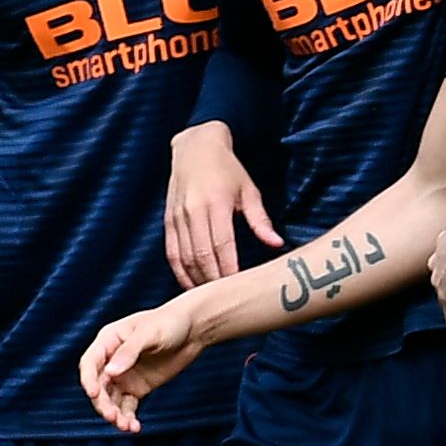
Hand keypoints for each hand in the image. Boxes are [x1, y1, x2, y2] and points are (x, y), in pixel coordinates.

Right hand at [79, 301, 209, 433]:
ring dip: (114, 414)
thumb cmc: (169, 322)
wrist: (193, 329)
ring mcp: (123, 376)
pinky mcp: (137, 388)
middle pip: (98, 386)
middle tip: (113, 417)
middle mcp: (111, 360)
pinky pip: (127, 407)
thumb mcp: (149, 333)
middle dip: (103, 403)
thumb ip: (129, 352)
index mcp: (108, 341)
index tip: (93, 393)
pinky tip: (134, 427)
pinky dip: (128, 418)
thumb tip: (110, 372)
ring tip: (126, 426)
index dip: (88, 379)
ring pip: (110, 400)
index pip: (90, 364)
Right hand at [164, 121, 279, 285]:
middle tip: (226, 297)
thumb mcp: (249, 190)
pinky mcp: (168, 221)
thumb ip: (261, 220)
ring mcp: (177, 217)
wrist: (195, 147)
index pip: (222, 245)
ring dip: (197, 280)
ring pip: (185, 258)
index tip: (238, 286)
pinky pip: (172, 253)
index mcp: (216, 203)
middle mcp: (193, 211)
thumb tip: (277, 243)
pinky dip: (180, 272)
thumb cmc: (227, 169)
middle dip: (214, 280)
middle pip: (202, 256)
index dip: (229, 270)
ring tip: (211, 295)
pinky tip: (192, 284)